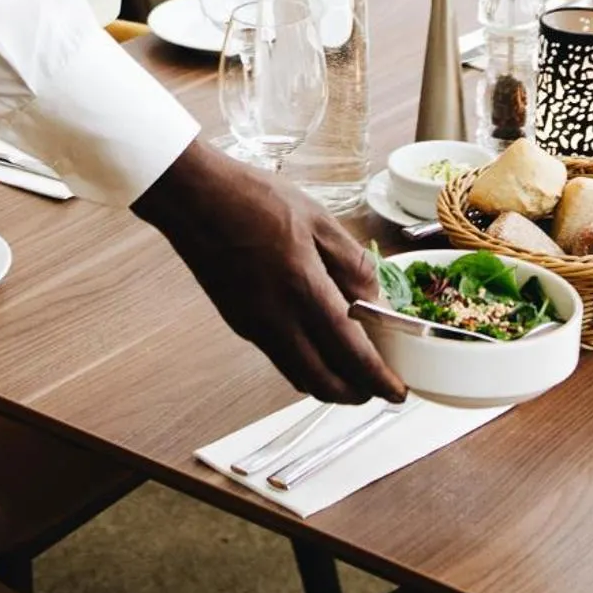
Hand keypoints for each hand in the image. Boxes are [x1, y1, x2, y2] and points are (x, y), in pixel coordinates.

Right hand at [132, 136, 405, 404]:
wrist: (194, 198)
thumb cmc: (256, 198)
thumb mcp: (318, 218)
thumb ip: (352, 263)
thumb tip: (377, 301)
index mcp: (303, 288)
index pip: (350, 353)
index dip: (379, 380)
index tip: (398, 392)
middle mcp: (277, 319)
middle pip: (323, 382)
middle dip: (356, 394)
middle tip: (378, 385)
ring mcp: (254, 326)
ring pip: (299, 376)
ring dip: (330, 384)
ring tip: (353, 370)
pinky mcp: (238, 323)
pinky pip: (279, 359)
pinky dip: (305, 365)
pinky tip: (317, 344)